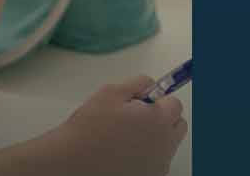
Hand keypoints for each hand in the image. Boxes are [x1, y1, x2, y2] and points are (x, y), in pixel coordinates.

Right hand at [50, 75, 187, 175]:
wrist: (72, 163)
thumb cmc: (89, 128)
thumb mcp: (110, 93)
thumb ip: (137, 84)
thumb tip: (150, 86)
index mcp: (158, 120)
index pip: (174, 104)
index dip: (158, 101)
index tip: (143, 103)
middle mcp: (164, 145)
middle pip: (178, 126)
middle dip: (163, 119)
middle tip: (137, 119)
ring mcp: (158, 165)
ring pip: (167, 146)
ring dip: (156, 138)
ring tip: (127, 139)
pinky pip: (156, 163)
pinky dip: (147, 157)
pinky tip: (124, 155)